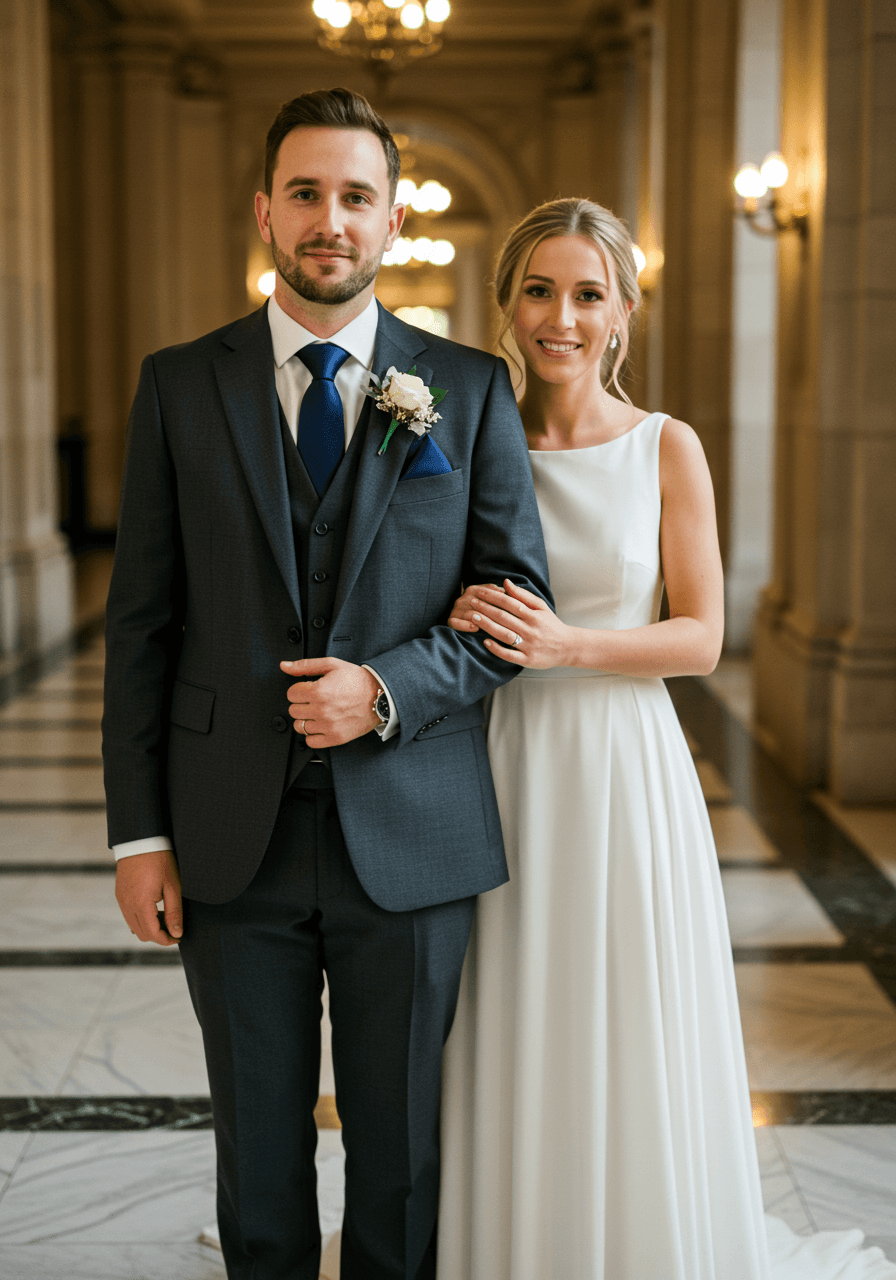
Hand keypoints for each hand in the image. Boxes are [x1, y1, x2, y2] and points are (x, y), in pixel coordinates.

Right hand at [115, 848, 182, 945]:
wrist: (141, 840)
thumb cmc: (160, 861)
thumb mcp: (173, 886)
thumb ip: (175, 912)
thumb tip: (177, 933)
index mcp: (141, 904)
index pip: (152, 934)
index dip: (167, 940)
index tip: (178, 937)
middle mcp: (127, 905)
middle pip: (142, 934)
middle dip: (159, 935)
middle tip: (174, 926)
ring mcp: (121, 900)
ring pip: (134, 926)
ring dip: (150, 927)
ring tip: (165, 914)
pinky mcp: (120, 894)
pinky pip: (129, 915)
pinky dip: (141, 918)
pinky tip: (154, 907)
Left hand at [280, 657, 380, 746]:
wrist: (379, 696)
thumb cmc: (357, 680)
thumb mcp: (332, 665)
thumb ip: (305, 665)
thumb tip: (284, 666)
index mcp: (319, 691)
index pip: (291, 694)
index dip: (299, 690)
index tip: (308, 689)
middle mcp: (322, 710)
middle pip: (293, 710)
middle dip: (302, 703)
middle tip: (314, 700)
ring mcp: (328, 726)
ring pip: (299, 726)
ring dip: (305, 719)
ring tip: (318, 712)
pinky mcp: (335, 737)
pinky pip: (311, 741)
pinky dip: (312, 734)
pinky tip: (321, 724)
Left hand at [450, 578, 571, 668]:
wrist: (568, 647)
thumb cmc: (551, 625)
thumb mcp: (541, 607)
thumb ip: (523, 595)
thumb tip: (506, 582)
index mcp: (534, 615)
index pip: (509, 602)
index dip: (493, 596)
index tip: (479, 592)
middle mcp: (531, 629)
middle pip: (504, 617)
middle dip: (485, 608)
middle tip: (470, 602)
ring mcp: (529, 645)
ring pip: (504, 634)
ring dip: (487, 625)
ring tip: (473, 617)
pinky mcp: (527, 660)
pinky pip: (509, 655)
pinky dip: (496, 649)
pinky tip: (485, 642)